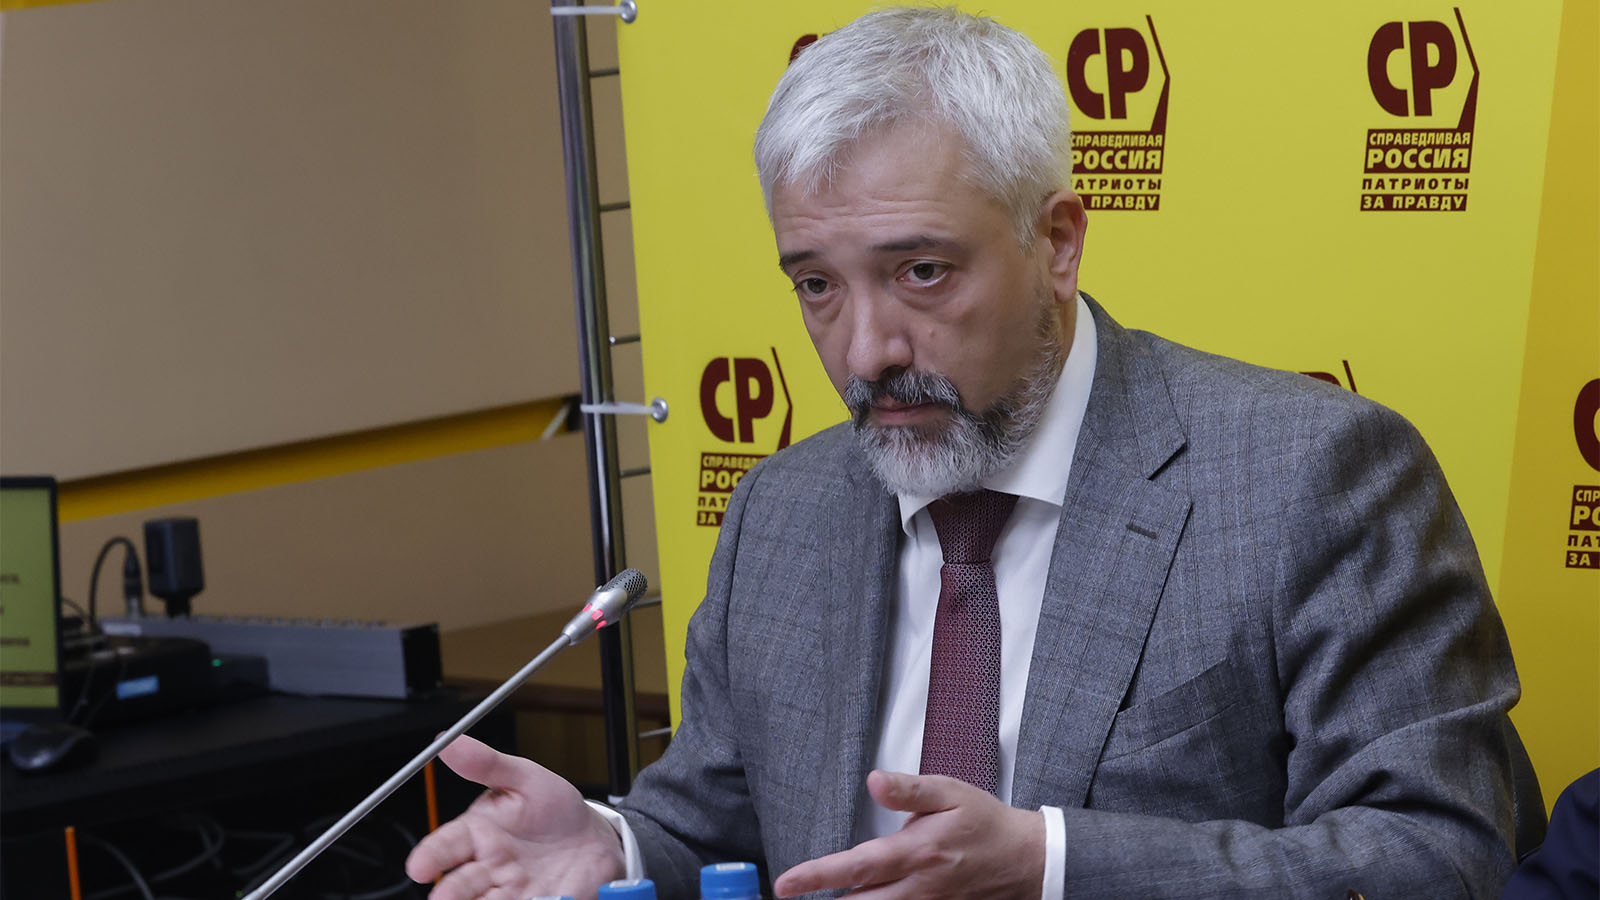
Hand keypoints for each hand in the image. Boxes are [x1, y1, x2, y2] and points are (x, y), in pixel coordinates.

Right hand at [404, 735, 624, 899]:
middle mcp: (488, 866)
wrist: (595, 838)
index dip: (429, 855)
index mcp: (478, 833)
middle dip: (448, 893)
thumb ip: (487, 763)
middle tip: (443, 899)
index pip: (445, 845)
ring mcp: (509, 891)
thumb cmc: (554, 808)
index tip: (419, 865)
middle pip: (458, 884)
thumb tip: (449, 741)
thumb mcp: (525, 777)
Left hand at [773, 771, 1043, 898]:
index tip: (787, 883)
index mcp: (916, 852)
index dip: (817, 876)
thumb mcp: (950, 793)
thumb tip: (874, 782)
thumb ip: (909, 789)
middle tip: (789, 897)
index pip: (857, 867)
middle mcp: (919, 887)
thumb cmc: (986, 823)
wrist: (1027, 859)